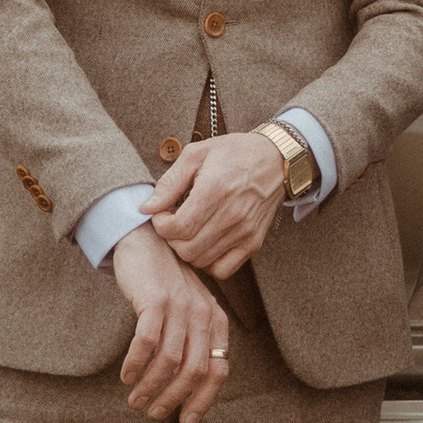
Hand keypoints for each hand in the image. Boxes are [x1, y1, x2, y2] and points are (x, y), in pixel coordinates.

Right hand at [111, 225, 230, 422]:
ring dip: (150, 387)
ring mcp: (180, 306)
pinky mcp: (155, 300)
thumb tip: (186, 388)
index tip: (185, 421)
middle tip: (152, 413)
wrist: (146, 241)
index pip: (218, 371)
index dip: (202, 400)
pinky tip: (126, 375)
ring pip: (169, 362)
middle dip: (172, 399)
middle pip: (194, 372)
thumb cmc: (165, 283)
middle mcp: (203, 315)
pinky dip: (135, 364)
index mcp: (215, 321)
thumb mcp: (189, 310)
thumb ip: (194, 341)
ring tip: (135, 400)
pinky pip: (146, 343)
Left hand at [147, 127, 289, 278]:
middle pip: (187, 249)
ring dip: (187, 249)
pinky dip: (209, 261)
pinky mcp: (254, 242)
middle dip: (171, 238)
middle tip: (174, 222)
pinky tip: (205, 242)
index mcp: (215, 190)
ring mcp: (245, 232)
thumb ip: (169, 182)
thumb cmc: (234, 153)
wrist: (276, 159)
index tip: (162, 214)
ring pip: (201, 261)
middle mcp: (232, 214)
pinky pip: (223, 269)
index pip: (177, 228)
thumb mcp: (196, 154)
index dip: (160, 225)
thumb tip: (146, 208)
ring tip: (190, 229)